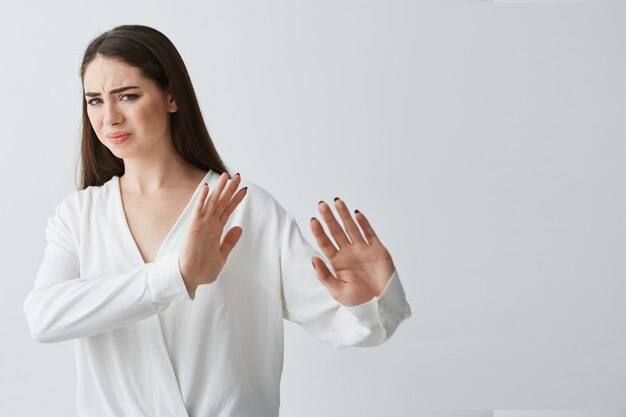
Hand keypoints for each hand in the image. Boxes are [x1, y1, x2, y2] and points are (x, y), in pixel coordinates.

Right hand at [179, 172, 246, 297]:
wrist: (190, 278)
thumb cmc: (204, 269)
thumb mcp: (222, 254)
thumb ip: (230, 241)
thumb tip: (240, 228)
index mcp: (216, 230)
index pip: (228, 210)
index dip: (236, 199)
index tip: (244, 189)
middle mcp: (209, 224)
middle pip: (221, 202)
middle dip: (230, 189)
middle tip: (238, 176)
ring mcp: (201, 224)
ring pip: (211, 202)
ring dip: (218, 189)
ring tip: (226, 176)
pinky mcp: (193, 227)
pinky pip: (198, 210)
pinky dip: (201, 199)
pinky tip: (206, 188)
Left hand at [310, 198, 395, 306]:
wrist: (380, 306)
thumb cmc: (358, 301)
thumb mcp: (337, 291)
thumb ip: (324, 275)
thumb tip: (313, 259)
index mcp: (337, 262)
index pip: (325, 243)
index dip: (319, 232)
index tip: (313, 220)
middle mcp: (348, 253)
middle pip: (336, 232)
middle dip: (329, 218)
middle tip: (321, 205)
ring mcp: (363, 250)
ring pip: (351, 228)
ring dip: (344, 215)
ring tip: (337, 201)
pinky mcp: (377, 250)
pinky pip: (369, 233)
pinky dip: (363, 223)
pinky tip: (356, 213)